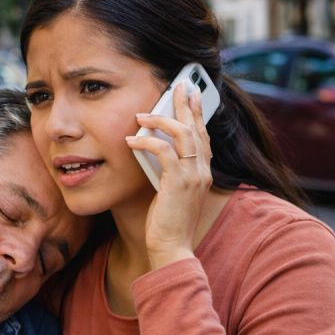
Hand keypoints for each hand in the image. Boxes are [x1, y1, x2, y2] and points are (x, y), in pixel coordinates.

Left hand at [126, 83, 213, 269]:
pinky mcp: (179, 183)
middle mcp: (203, 171)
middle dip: (187, 104)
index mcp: (203, 173)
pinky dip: (146, 142)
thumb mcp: (170, 194)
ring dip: (161, 119)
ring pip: (183, 134)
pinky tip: (131, 141)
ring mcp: (193, 176)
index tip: (192, 95)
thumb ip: (167, 173)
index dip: (197, 114)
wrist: (172, 249)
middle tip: (178, 85)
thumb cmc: (167, 225)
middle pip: (197, 128)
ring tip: (143, 113)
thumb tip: (151, 153)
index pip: (203, 136)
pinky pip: (163, 151)